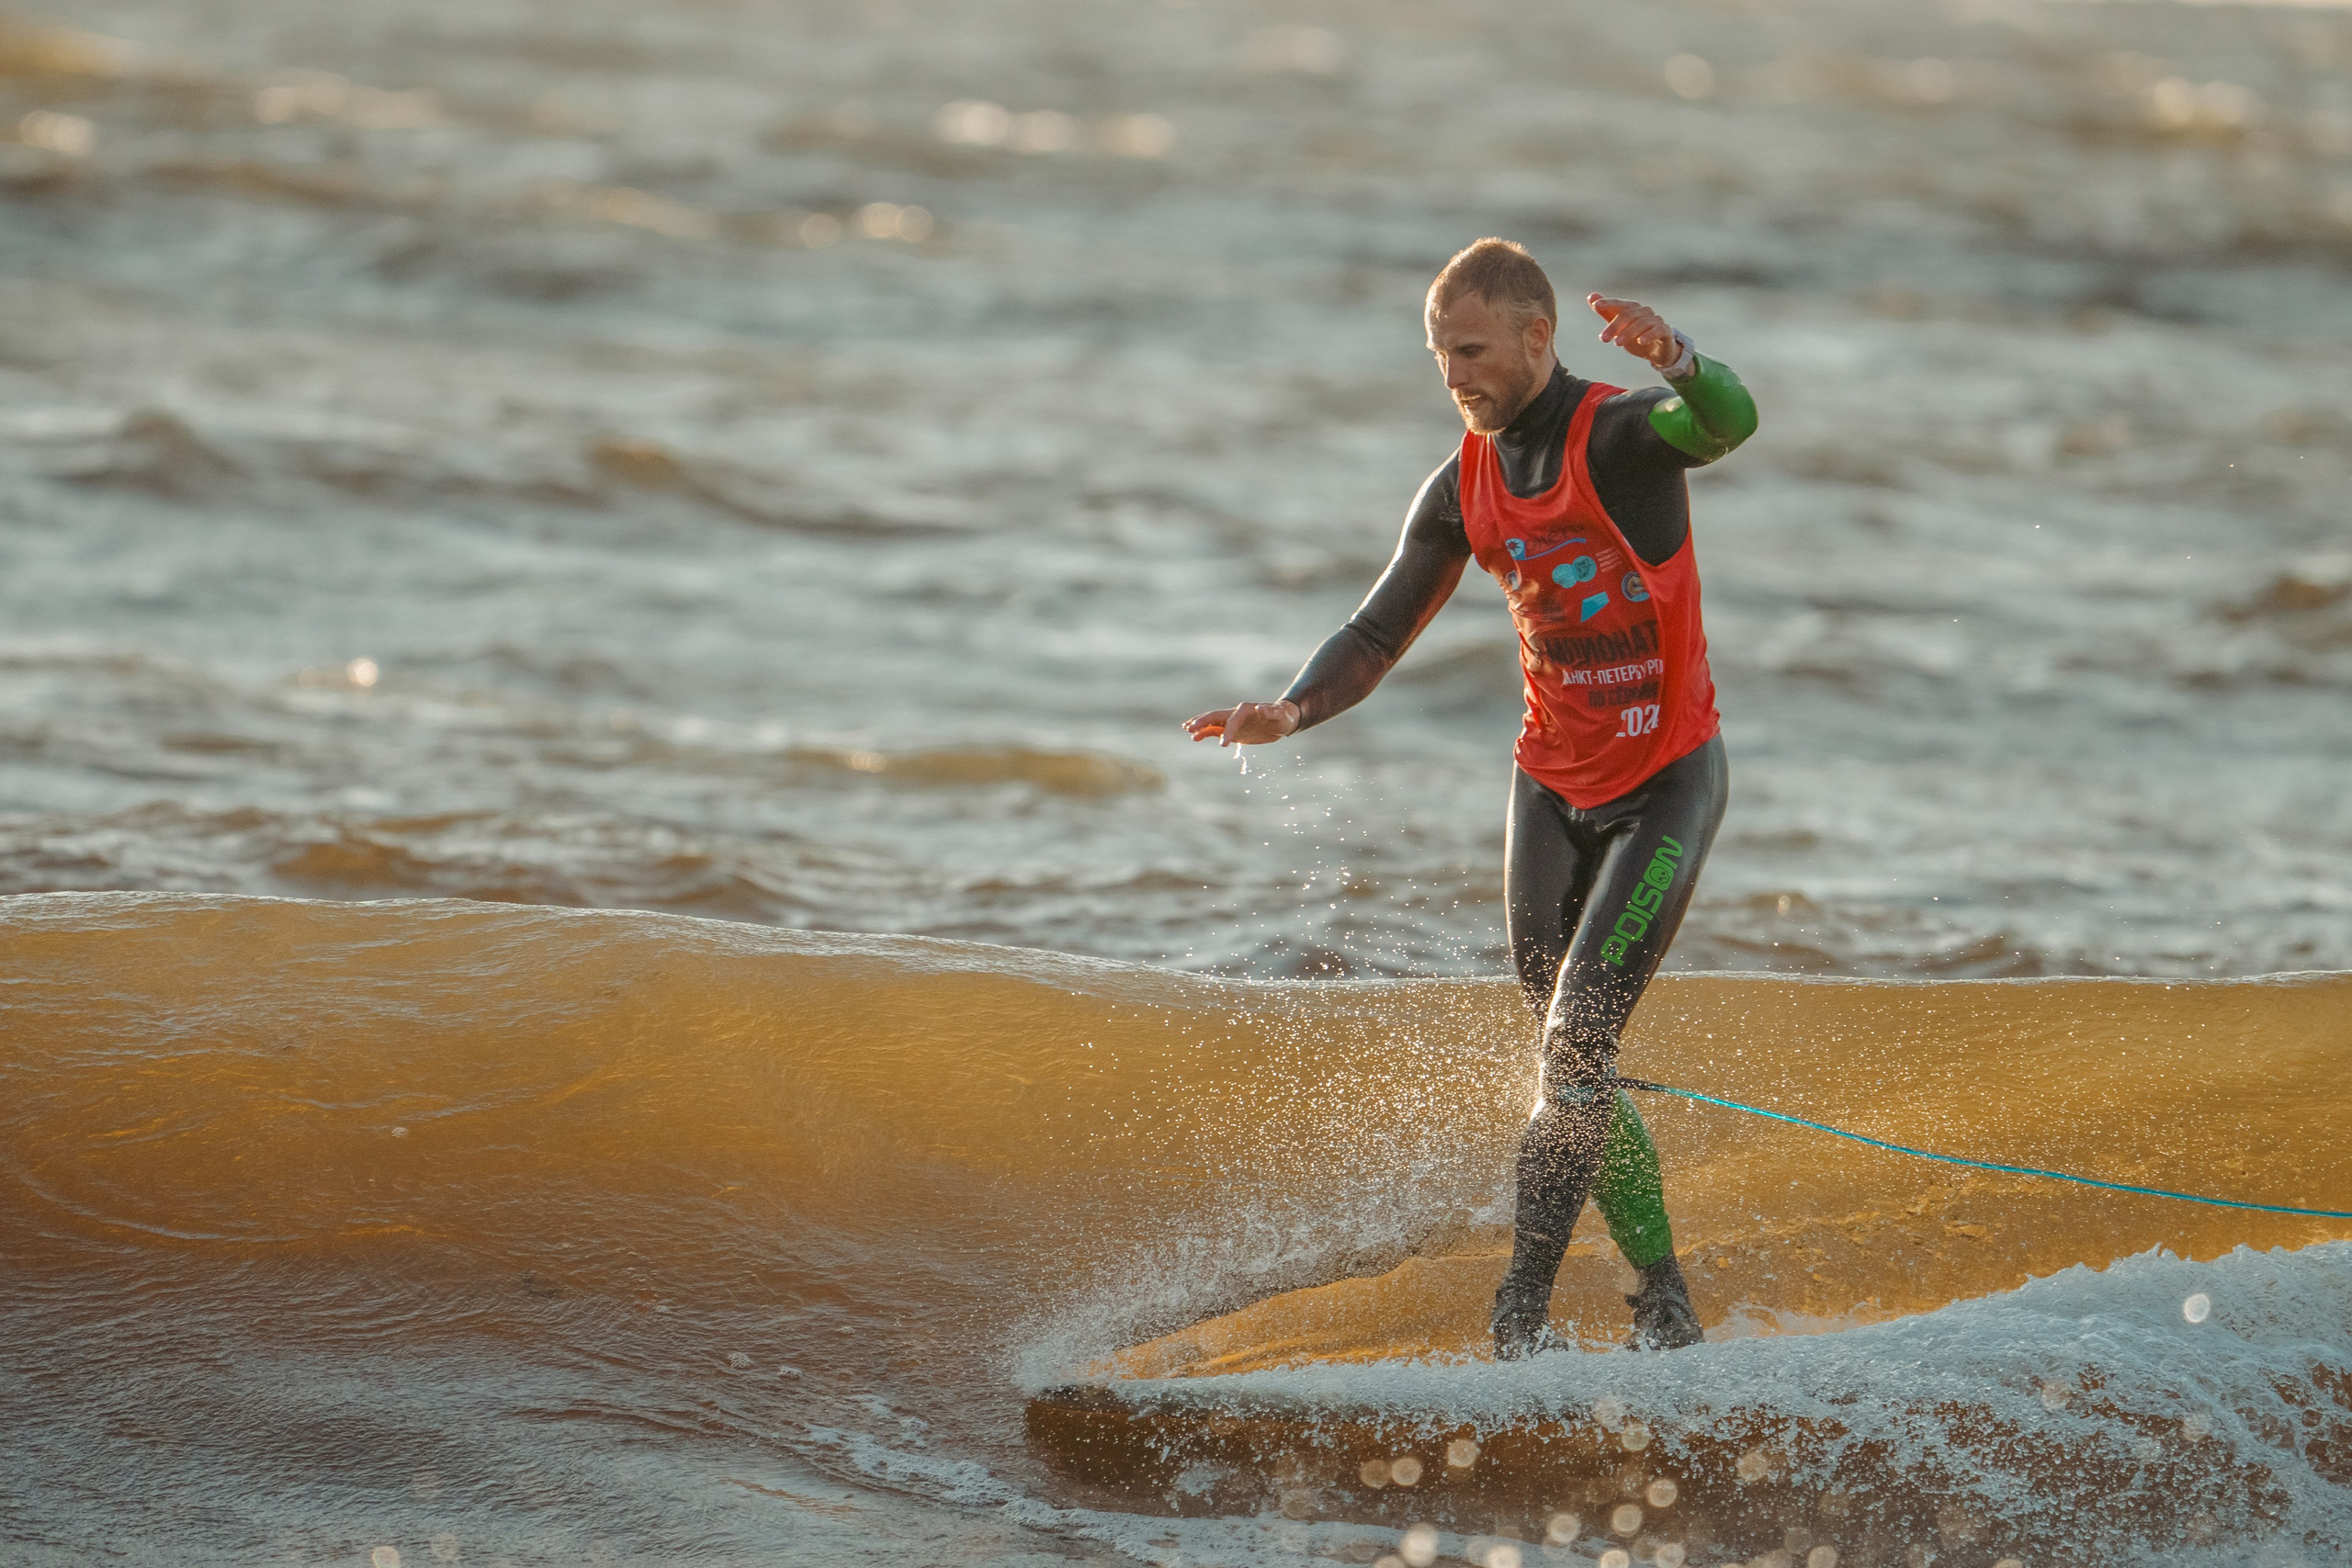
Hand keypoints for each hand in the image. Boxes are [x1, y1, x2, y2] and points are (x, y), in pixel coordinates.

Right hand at [1183, 700, 1300, 746]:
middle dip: (1203, 721)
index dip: (1228, 730)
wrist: (1282, 720)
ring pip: (1212, 722)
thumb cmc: (1283, 718)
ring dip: (1200, 726)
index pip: (1233, 719)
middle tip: (1191, 728)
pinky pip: (1216, 731)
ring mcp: (1232, 721)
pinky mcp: (1232, 730)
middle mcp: (1236, 713)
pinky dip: (1205, 733)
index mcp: (1246, 709)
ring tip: (1187, 731)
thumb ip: (1271, 713)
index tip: (1224, 745)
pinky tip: (1195, 737)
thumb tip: (1261, 709)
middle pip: (1216, 716)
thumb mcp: (1280, 716)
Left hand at [1588, 294, 1681, 370]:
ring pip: (1642, 323)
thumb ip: (1606, 312)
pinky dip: (1649, 335)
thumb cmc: (1636, 336)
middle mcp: (1645, 311)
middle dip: (1614, 326)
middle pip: (1628, 315)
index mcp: (1633, 308)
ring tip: (1617, 343)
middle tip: (1603, 339)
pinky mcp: (1666, 331)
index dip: (1608, 303)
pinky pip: (1658, 330)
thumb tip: (1591, 297)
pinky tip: (1641, 341)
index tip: (1596, 305)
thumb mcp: (1619, 326)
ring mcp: (1656, 320)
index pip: (1619, 304)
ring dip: (1628, 332)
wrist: (1657, 351)